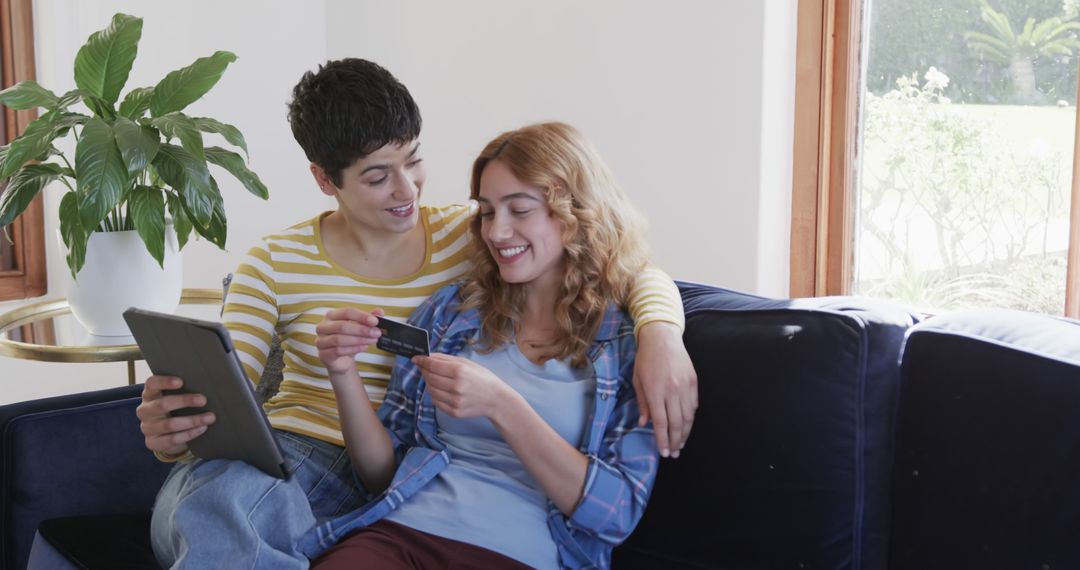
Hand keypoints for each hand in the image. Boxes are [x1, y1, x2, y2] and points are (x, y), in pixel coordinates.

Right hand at [136, 375, 215, 456]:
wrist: (166, 436)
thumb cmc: (174, 410)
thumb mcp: (174, 399)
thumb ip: (183, 391)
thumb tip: (206, 385)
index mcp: (149, 395)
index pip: (152, 384)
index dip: (164, 382)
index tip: (181, 382)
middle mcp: (145, 411)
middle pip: (162, 404)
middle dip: (184, 401)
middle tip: (203, 400)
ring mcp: (147, 428)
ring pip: (169, 424)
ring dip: (192, 420)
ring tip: (210, 417)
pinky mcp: (152, 443)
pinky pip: (172, 439)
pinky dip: (189, 434)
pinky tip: (202, 428)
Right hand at [315, 307, 383, 374]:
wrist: (341, 360)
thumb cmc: (349, 340)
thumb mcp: (360, 327)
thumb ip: (368, 319)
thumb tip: (379, 311)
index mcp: (331, 316)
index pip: (346, 312)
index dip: (361, 316)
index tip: (375, 321)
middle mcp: (323, 327)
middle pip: (342, 326)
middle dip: (362, 330)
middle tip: (376, 333)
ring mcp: (321, 341)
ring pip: (339, 339)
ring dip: (359, 340)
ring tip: (372, 340)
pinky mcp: (323, 354)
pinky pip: (337, 351)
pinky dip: (353, 349)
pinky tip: (364, 347)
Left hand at [413, 353, 516, 419]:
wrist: (496, 399)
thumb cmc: (482, 378)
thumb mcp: (467, 363)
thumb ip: (446, 359)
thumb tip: (428, 356)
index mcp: (460, 371)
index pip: (433, 365)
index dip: (422, 361)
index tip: (416, 358)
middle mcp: (456, 387)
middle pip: (430, 377)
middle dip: (425, 371)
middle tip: (425, 367)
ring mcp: (454, 401)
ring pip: (431, 390)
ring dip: (429, 383)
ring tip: (435, 378)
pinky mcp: (454, 412)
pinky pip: (436, 401)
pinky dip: (435, 394)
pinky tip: (441, 389)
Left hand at [633, 321, 697, 457]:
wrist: (662, 338)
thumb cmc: (645, 359)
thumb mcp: (637, 381)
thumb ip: (642, 403)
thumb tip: (645, 423)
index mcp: (655, 391)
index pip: (661, 423)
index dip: (662, 440)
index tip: (664, 452)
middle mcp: (672, 390)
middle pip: (676, 423)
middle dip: (675, 441)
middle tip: (674, 453)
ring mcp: (685, 386)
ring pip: (688, 416)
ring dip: (684, 433)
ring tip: (680, 444)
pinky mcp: (694, 381)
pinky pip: (694, 405)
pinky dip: (690, 417)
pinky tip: (686, 425)